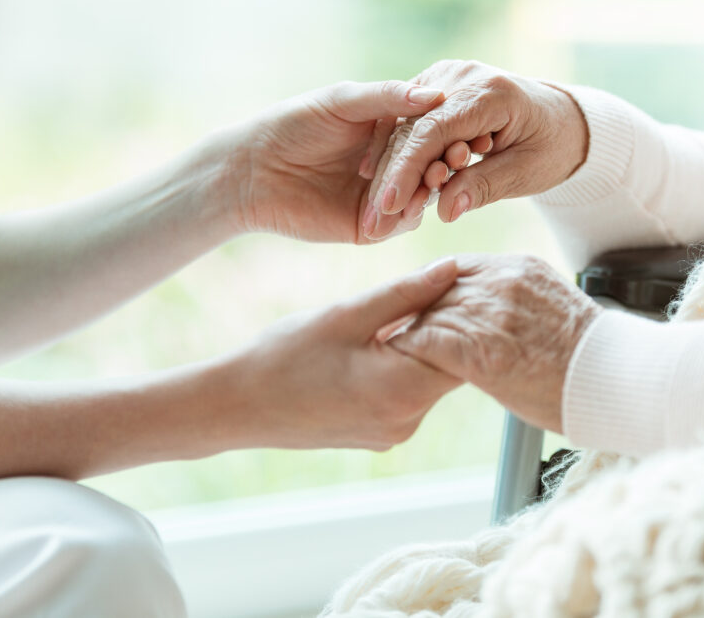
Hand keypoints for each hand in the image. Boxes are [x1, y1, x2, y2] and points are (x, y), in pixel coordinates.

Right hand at [220, 258, 461, 450]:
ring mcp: (395, 433)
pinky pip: (409, 394)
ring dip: (423, 345)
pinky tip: (378, 343)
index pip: (465, 348)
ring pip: (430, 379)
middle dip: (444, 326)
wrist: (238, 407)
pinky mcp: (382, 436)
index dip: (464, 311)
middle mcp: (407, 422)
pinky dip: (404, 367)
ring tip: (397, 314)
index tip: (454, 281)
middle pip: (451, 365)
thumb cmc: (285, 356)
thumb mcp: (348, 314)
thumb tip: (453, 268)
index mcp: (403, 391)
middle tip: (428, 288)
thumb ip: (406, 293)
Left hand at [230, 80, 444, 243]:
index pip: (429, 131)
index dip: (445, 131)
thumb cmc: (293, 124)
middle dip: (443, 163)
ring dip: (429, 190)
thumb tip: (436, 95)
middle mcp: (391, 163)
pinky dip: (407, 215)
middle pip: (431, 166)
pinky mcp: (370, 226)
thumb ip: (387, 97)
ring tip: (434, 182)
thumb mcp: (342, 101)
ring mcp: (382, 196)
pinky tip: (411, 206)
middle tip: (455, 159)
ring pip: (420, 196)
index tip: (464, 128)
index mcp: (389, 130)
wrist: (254, 170)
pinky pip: (399, 223)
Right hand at [364, 60, 588, 239]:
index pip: (434, 131)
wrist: (561, 119)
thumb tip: (444, 212)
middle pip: (412, 129)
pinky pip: (407, 124)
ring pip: (403, 127)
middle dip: (392, 179)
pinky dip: (395, 156)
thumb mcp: (525, 173)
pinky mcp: (435, 88)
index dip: (407, 170)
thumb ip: (484, 187)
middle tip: (374, 223)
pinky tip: (381, 186)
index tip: (389, 207)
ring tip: (377, 215)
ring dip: (389, 171)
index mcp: (490, 92)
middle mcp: (461, 76)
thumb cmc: (550, 147)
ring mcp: (445, 78)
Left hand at [387, 254, 601, 433]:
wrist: (617, 381)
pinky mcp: (479, 349)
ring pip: (427, 312)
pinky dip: (408, 351)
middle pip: (436, 287)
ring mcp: (489, 312)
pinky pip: (425, 341)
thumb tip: (494, 315)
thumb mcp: (553, 309)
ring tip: (388, 349)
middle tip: (392, 330)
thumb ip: (517, 300)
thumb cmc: (590, 358)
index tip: (420, 308)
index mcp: (519, 267)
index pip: (458, 268)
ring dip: (406, 332)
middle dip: (414, 310)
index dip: (434, 290)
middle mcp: (501, 281)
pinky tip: (398, 363)